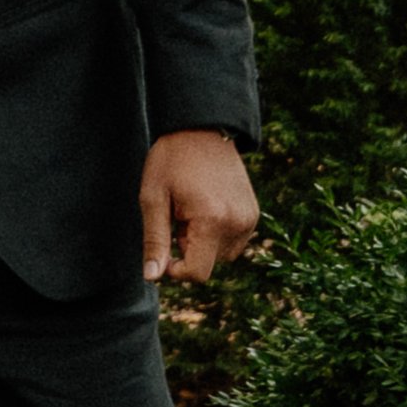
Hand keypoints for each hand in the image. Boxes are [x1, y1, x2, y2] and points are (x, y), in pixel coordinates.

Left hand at [140, 129, 258, 281]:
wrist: (202, 129)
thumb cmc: (171, 160)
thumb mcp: (153, 198)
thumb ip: (155, 240)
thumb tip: (152, 277)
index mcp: (212, 220)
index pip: (197, 273)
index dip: (174, 270)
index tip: (164, 250)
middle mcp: (237, 223)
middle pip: (208, 264)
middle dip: (189, 250)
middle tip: (177, 217)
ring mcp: (249, 219)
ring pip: (221, 256)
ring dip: (204, 244)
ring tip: (192, 211)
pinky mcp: (253, 214)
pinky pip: (234, 242)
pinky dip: (218, 235)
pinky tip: (207, 209)